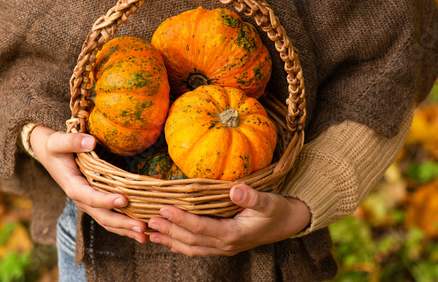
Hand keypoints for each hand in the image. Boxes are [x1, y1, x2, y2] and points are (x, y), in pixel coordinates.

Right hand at [30, 125, 147, 242]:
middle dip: (122, 223)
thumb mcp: (58, 142)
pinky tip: (140, 230)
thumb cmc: (55, 146)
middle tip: (141, 227)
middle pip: (102, 216)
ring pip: (108, 221)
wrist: (50, 153)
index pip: (90, 197)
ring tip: (144, 236)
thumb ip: (72, 141)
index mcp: (72, 186)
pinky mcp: (96, 202)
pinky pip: (110, 217)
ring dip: (126, 230)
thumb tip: (90, 141)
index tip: (124, 200)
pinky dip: (124, 226)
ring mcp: (89, 202)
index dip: (106, 201)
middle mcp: (82, 199)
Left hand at [147, 184, 310, 255]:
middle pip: (191, 240)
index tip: (164, 208)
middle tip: (150, 219)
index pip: (200, 228)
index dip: (181, 219)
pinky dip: (180, 244)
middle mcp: (225, 245)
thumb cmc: (277, 210)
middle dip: (169, 230)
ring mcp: (223, 248)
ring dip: (170, 240)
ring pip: (191, 248)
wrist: (288, 223)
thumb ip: (252, 197)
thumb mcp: (269, 201)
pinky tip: (168, 239)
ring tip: (151, 232)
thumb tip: (235, 190)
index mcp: (233, 234)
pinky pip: (197, 248)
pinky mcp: (223, 245)